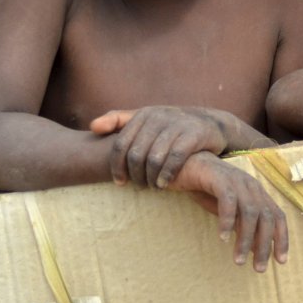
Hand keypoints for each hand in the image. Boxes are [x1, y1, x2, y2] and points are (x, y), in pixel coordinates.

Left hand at [90, 107, 227, 188]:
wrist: (209, 123)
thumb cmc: (170, 126)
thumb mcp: (146, 119)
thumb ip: (118, 120)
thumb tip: (92, 127)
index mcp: (143, 114)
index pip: (121, 144)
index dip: (117, 166)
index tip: (119, 183)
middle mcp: (158, 116)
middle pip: (136, 154)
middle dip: (135, 175)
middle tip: (139, 187)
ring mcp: (177, 124)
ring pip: (154, 158)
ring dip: (151, 178)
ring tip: (152, 188)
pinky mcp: (194, 134)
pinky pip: (175, 158)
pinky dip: (167, 174)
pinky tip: (165, 184)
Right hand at [172, 152, 287, 272]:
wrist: (185, 164)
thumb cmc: (207, 189)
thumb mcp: (229, 212)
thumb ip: (243, 226)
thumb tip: (256, 249)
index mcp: (257, 192)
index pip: (278, 216)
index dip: (282, 239)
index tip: (280, 261)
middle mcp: (251, 185)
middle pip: (266, 217)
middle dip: (264, 245)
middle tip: (258, 268)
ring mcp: (237, 180)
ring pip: (250, 212)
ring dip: (245, 239)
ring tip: (238, 259)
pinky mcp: (220, 178)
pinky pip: (228, 201)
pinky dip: (227, 220)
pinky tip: (222, 237)